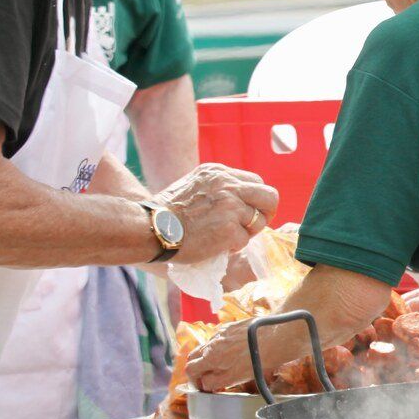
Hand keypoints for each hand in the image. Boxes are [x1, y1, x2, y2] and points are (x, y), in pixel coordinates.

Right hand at [155, 164, 277, 264]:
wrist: (149, 228)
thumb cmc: (167, 213)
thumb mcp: (195, 186)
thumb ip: (219, 189)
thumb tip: (244, 202)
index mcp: (219, 173)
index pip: (256, 182)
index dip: (255, 200)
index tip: (247, 212)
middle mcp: (228, 184)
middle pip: (270, 196)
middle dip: (265, 213)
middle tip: (252, 226)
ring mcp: (231, 206)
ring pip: (259, 221)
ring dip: (246, 233)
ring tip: (224, 237)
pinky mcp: (230, 228)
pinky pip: (246, 240)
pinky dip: (234, 246)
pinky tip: (215, 245)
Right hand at [186, 322, 255, 392]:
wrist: (279, 335)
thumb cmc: (262, 358)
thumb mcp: (236, 377)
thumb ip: (216, 381)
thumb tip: (205, 383)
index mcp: (211, 357)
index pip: (190, 369)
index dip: (195, 380)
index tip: (204, 386)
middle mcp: (212, 343)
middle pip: (194, 356)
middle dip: (197, 367)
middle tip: (208, 376)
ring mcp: (221, 333)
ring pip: (205, 346)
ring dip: (207, 356)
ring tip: (221, 365)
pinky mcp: (231, 326)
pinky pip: (218, 337)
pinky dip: (219, 346)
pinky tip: (232, 351)